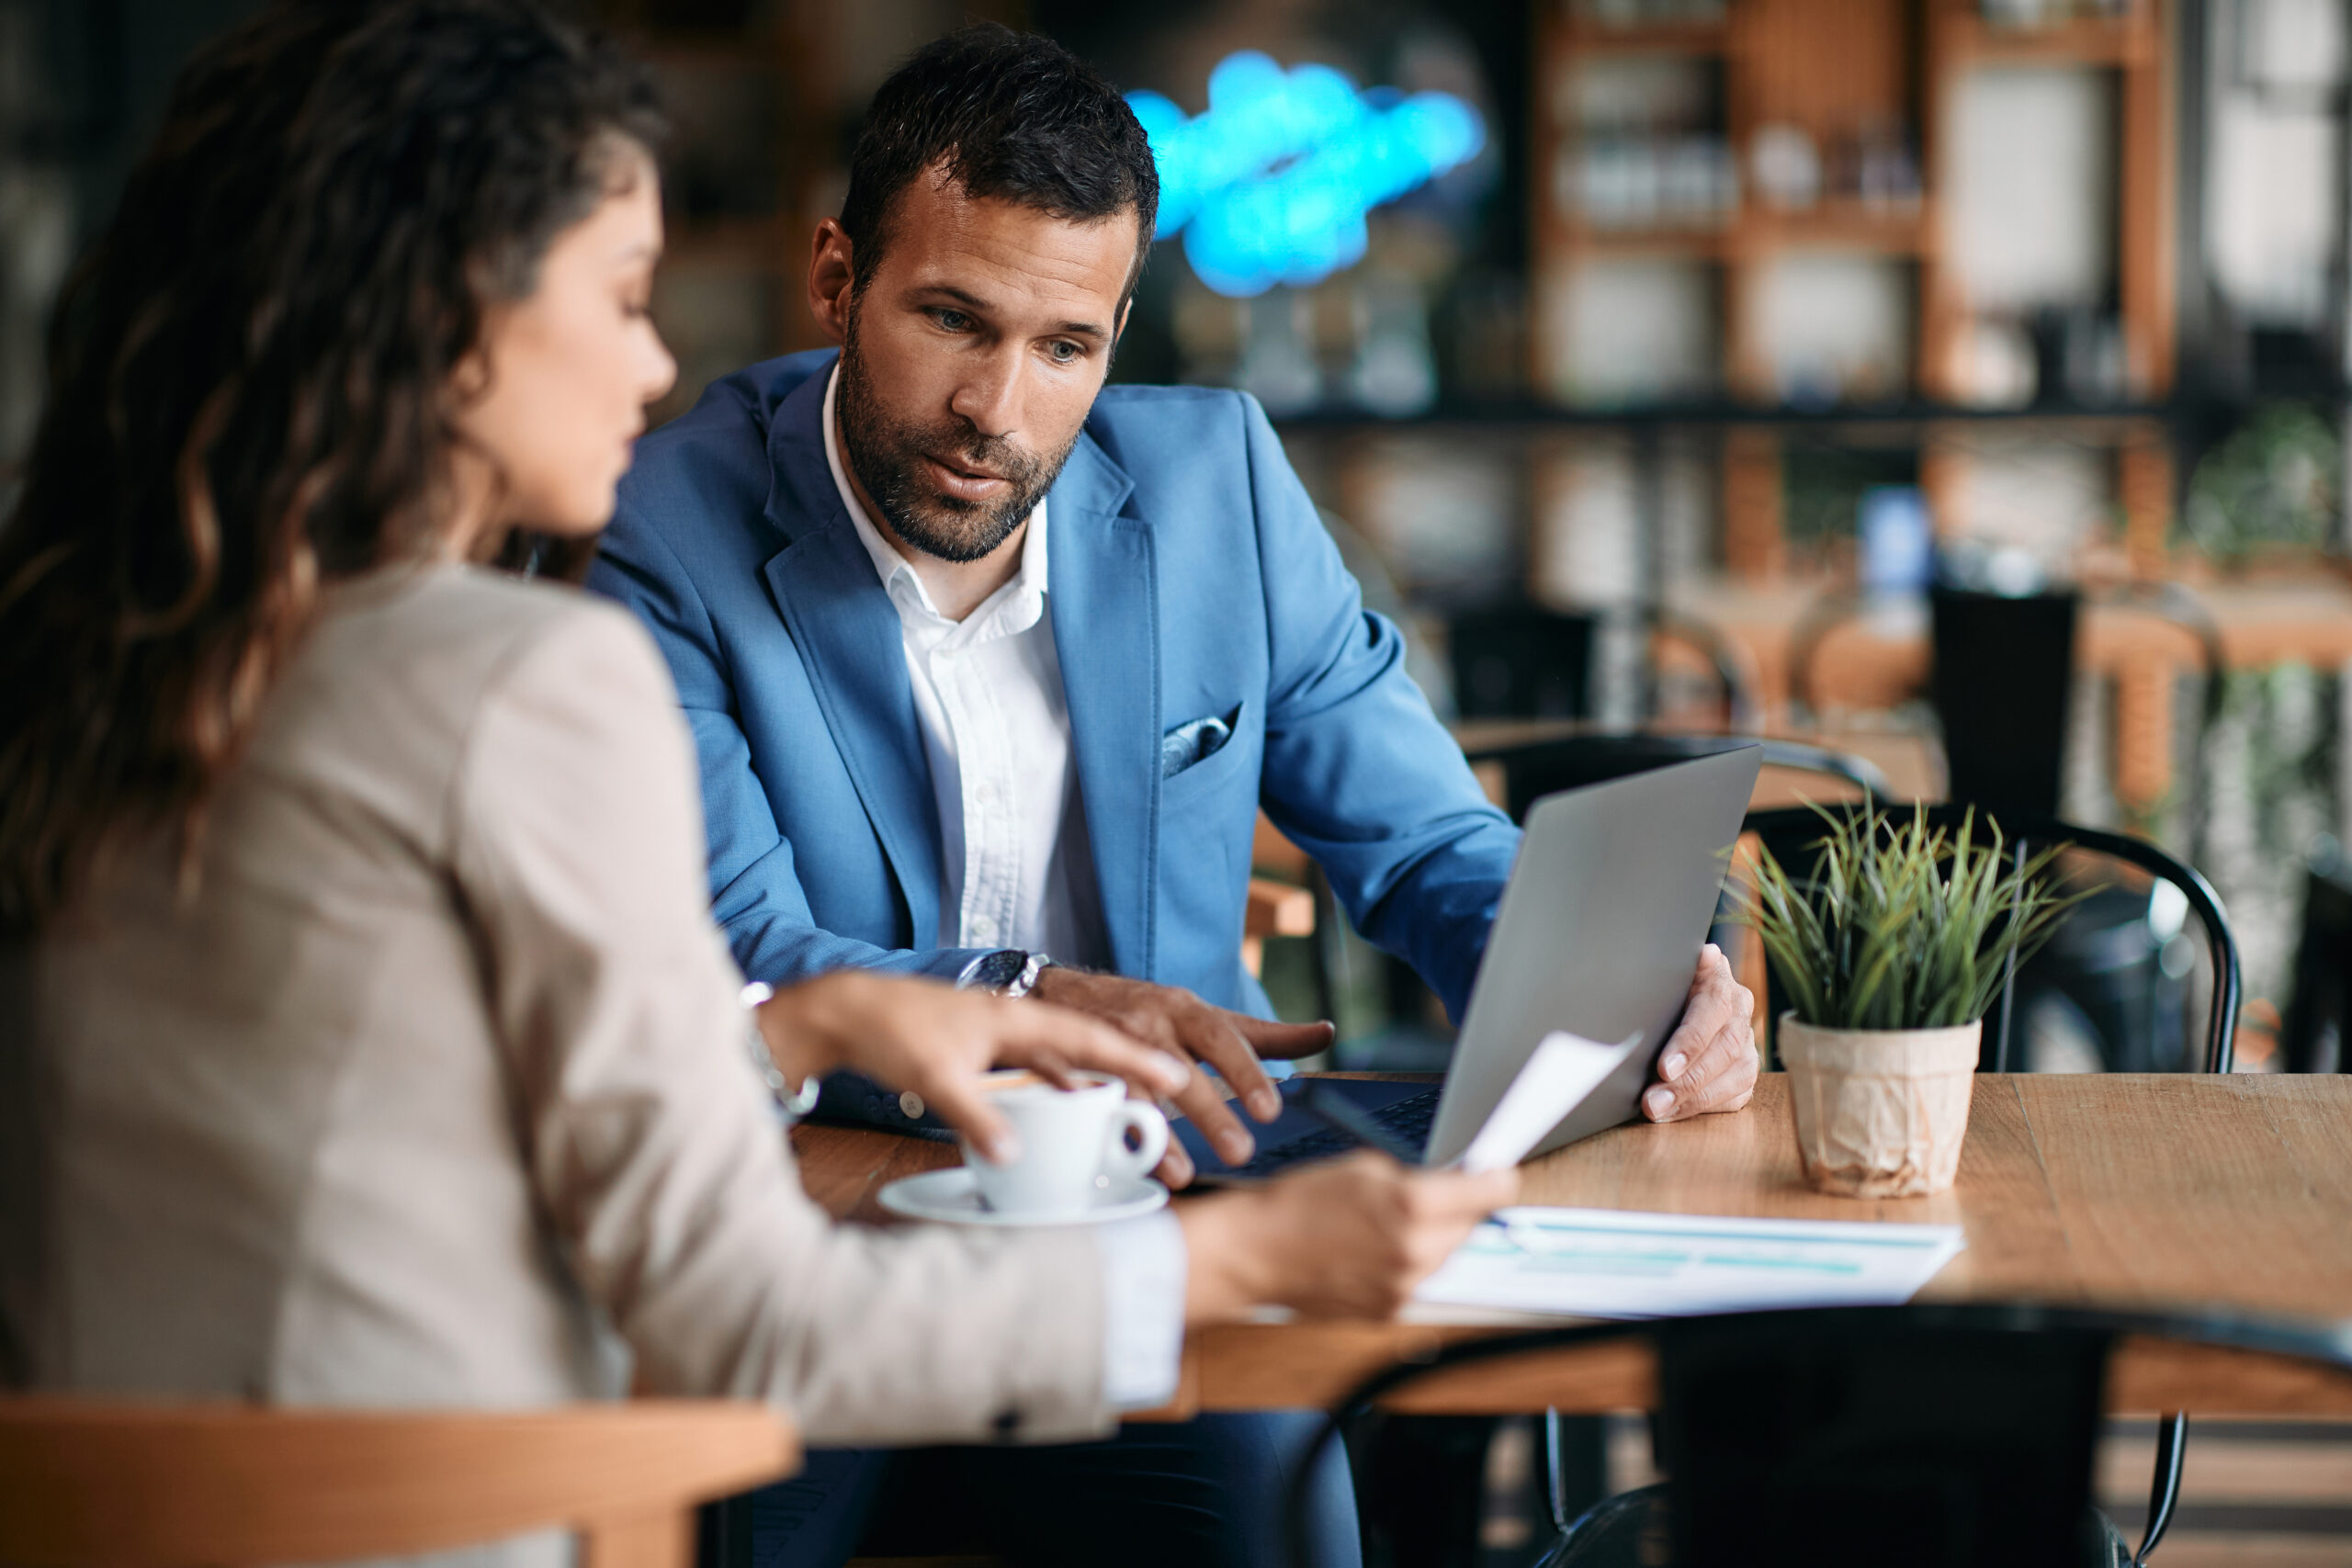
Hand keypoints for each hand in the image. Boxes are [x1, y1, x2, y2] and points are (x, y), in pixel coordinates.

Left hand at [753, 970, 1188, 1162]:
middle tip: (1179, 1088)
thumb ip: (977, 1116)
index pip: (1088, 1038)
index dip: (1133, 1060)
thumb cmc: (891, 1033)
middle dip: (1132, 1067)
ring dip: (1099, 1079)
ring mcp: (1001, 1035)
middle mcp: (1016, 1021)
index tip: (1175, 1075)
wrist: (847, 1009)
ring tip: (1139, 1102)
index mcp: (1015, 1019)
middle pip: (1087, 1045)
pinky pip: (1037, 1067)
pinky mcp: (983, 1049)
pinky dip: (1062, 1085)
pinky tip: (1074, 1105)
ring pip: (1064, 1058)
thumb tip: (1014, 1159)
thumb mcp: (934, 1078)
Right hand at [1027, 966, 1333, 1183]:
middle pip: (1182, 1070)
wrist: (1064, 992)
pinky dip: (1097, 1126)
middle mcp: (1149, 1027)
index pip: (1224, 1039)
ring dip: (1155, 1133)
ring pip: (1133, 1089)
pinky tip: (1113, 1157)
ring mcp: (1107, 1047)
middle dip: (1210, 1113)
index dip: (1246, 1072)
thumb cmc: (1150, 1012)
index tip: (1269, 1110)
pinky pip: (1083, 1098)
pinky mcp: (1071, 1068)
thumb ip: (1267, 1034)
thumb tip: (1327, 1033)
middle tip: (1239, 1152)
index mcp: (1186, 1011)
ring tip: (1181, 1172)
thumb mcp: (1207, 1017)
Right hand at [1177, 1153, 1518, 1322]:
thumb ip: (1415, 1177)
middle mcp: (1416, 1252)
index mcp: (1413, 1206)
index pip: (1489, 1193)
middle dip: (1457, 1209)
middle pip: (1469, 1227)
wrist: (1256, 1253)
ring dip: (1431, 1239)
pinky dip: (1406, 1265)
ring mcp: (1404, 1287)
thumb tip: (1451, 1184)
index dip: (1497, 1179)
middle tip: (1429, 1195)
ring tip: (1386, 1225)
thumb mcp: (1363, 1167)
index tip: (1499, 1175)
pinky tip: (1372, 1251)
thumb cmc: (1297, 1204)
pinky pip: (1417, 1281)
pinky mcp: (1389, 1312)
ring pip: (1444, 1256)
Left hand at [1641, 943, 1757, 1123]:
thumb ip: (1687, 966)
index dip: (1690, 1043)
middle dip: (1687, 1080)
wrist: (1690, 991)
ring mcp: (1749, 1045)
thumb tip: (1707, 954)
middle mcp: (1742, 1015)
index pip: (1713, 1013)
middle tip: (1652, 1101)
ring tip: (1658, 1111)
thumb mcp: (1671, 970)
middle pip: (1725, 1050)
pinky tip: (1674, 1114)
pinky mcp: (1746, 1072)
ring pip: (1735, 1077)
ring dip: (1694, 1100)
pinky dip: (1703, 1109)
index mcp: (1723, 986)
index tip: (1663, 1067)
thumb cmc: (1671, 985)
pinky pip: (1734, 1096)